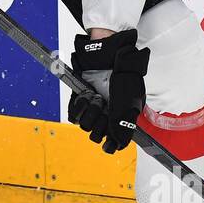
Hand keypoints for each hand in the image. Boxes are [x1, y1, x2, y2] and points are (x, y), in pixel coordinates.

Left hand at [68, 29, 149, 153]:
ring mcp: (92, 107)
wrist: (110, 55)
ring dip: (92, 112)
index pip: (112, 142)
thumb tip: (117, 146)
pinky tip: (88, 96)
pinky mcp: (79, 99)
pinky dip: (80, 107)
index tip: (109, 140)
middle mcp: (106, 115)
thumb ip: (123, 125)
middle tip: (106, 108)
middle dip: (100, 124)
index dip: (110, 142)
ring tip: (99, 98)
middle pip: (97, 135)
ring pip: (85, 125)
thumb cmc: (124, 75)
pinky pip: (74, 114)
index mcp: (120, 118)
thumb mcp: (129, 102)